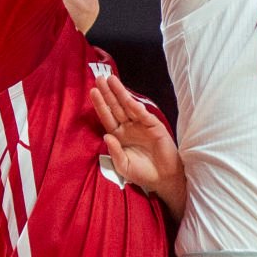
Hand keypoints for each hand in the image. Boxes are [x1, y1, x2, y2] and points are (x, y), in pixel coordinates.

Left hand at [89, 74, 182, 194]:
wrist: (163, 179)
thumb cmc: (142, 173)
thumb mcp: (123, 166)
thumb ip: (114, 152)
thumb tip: (106, 136)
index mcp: (118, 135)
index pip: (107, 117)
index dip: (100, 105)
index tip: (92, 91)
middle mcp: (128, 127)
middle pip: (116, 107)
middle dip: (108, 93)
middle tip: (99, 78)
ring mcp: (141, 125)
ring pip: (128, 106)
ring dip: (121, 93)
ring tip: (112, 80)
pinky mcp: (154, 127)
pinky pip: (144, 116)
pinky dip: (137, 108)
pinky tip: (129, 100)